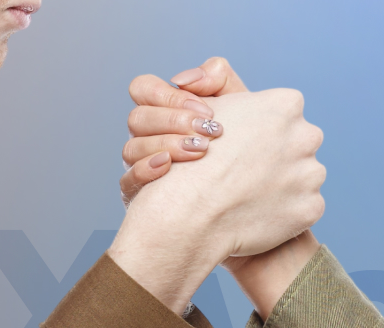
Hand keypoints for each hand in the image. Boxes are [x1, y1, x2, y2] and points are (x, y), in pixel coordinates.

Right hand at [108, 69, 325, 314]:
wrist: (190, 214)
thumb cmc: (192, 157)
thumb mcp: (205, 105)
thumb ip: (222, 84)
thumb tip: (230, 80)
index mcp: (285, 104)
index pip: (282, 113)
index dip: (258, 130)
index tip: (240, 146)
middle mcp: (307, 134)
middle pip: (297, 143)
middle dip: (276, 156)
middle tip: (244, 173)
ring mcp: (312, 174)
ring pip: (303, 176)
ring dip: (283, 184)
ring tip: (248, 196)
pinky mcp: (311, 208)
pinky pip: (301, 207)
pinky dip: (284, 212)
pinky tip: (257, 214)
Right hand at [119, 58, 248, 205]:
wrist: (253, 184)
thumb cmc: (241, 139)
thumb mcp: (238, 102)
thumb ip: (217, 76)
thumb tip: (184, 79)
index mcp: (162, 110)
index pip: (143, 88)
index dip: (168, 95)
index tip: (206, 110)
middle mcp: (146, 136)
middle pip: (137, 118)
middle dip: (173, 121)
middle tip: (210, 131)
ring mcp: (140, 165)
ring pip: (132, 148)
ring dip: (167, 145)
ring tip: (201, 150)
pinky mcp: (141, 196)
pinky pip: (129, 181)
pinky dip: (146, 170)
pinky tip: (170, 166)